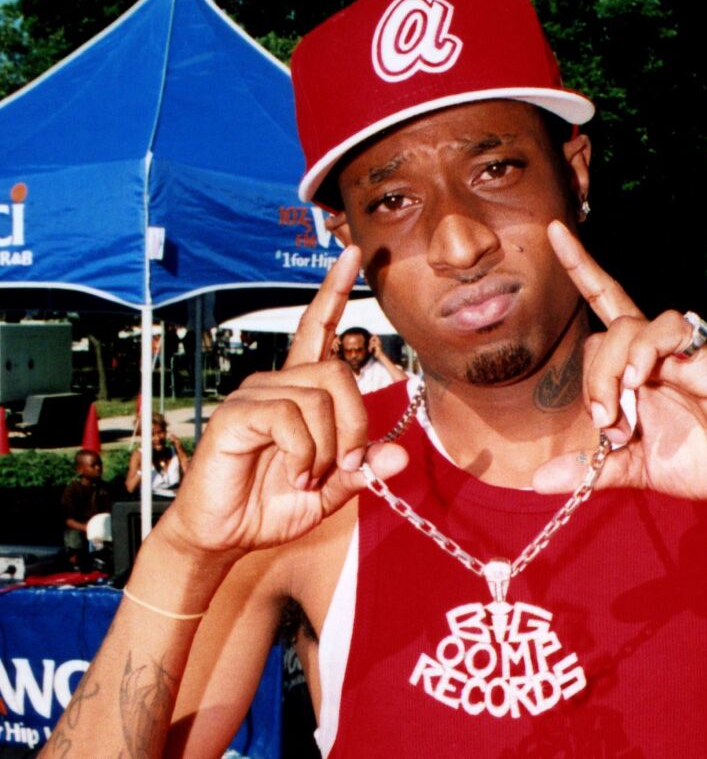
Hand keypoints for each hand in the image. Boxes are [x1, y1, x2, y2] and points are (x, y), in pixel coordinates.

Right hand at [158, 247, 407, 557]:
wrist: (224, 535)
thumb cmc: (272, 505)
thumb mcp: (331, 490)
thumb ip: (363, 469)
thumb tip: (400, 453)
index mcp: (299, 391)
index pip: (317, 329)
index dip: (333, 291)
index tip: (352, 254)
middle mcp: (276, 383)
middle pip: (339, 373)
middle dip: (356, 424)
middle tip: (343, 464)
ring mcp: (254, 396)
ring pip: (319, 398)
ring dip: (327, 448)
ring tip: (308, 476)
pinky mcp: (236, 415)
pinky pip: (290, 417)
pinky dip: (304, 453)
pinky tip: (294, 472)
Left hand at [532, 221, 706, 504]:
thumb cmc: (699, 460)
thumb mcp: (634, 469)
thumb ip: (589, 469)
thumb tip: (537, 480)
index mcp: (636, 367)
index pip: (604, 306)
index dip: (582, 267)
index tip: (554, 230)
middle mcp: (654, 352)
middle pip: (604, 332)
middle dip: (592, 381)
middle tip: (605, 426)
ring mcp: (678, 351)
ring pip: (628, 326)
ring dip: (611, 370)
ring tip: (620, 418)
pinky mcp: (705, 357)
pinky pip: (669, 330)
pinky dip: (646, 351)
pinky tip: (643, 380)